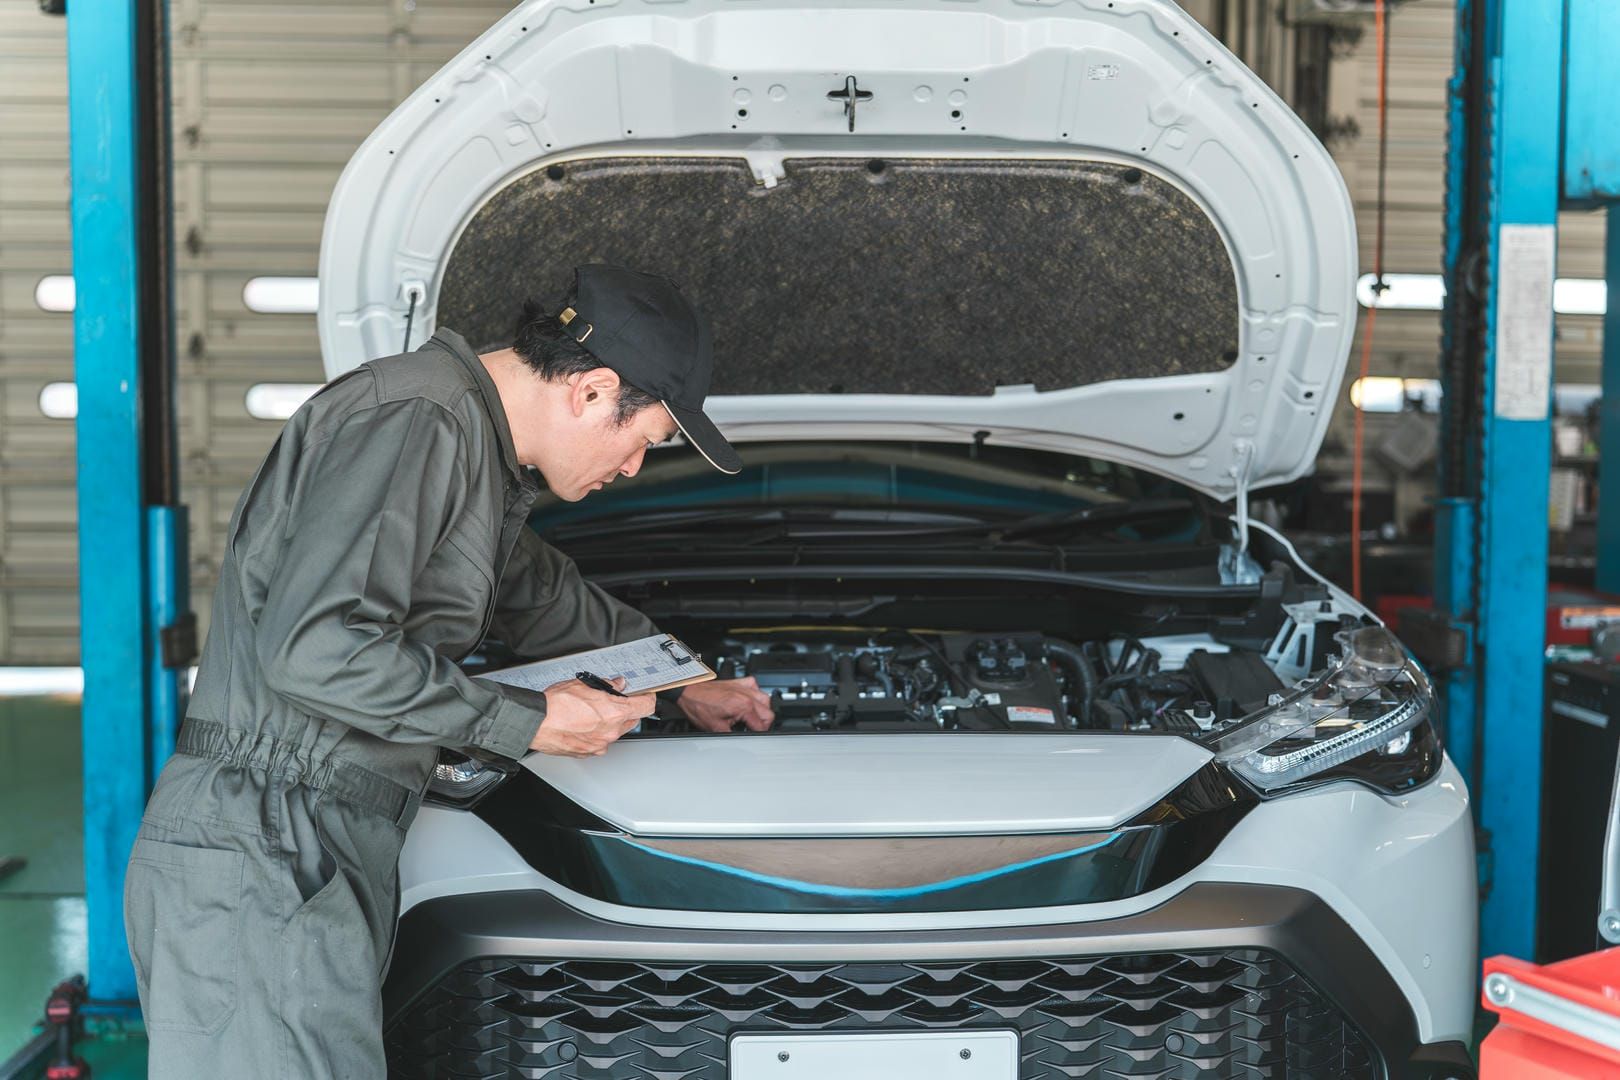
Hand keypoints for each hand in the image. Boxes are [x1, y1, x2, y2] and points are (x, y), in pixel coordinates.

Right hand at [532, 677, 654, 756]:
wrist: (535, 724)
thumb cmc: (555, 705)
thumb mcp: (584, 684)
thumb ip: (607, 685)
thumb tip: (617, 684)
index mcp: (615, 712)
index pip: (646, 706)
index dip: (646, 698)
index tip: (644, 695)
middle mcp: (611, 731)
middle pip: (631, 720)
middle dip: (625, 710)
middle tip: (610, 701)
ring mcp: (600, 745)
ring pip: (615, 732)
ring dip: (609, 723)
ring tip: (589, 713)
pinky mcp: (588, 753)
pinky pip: (600, 742)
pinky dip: (595, 734)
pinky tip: (582, 725)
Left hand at [679, 676, 774, 732]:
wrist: (689, 692)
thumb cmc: (699, 706)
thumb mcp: (716, 729)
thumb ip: (735, 736)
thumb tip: (744, 741)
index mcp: (743, 706)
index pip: (762, 725)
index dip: (757, 735)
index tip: (752, 737)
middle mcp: (747, 695)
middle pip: (768, 714)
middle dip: (762, 725)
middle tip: (751, 730)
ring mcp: (744, 687)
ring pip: (765, 700)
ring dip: (761, 711)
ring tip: (750, 718)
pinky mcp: (739, 682)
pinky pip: (756, 687)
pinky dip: (755, 696)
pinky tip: (748, 702)